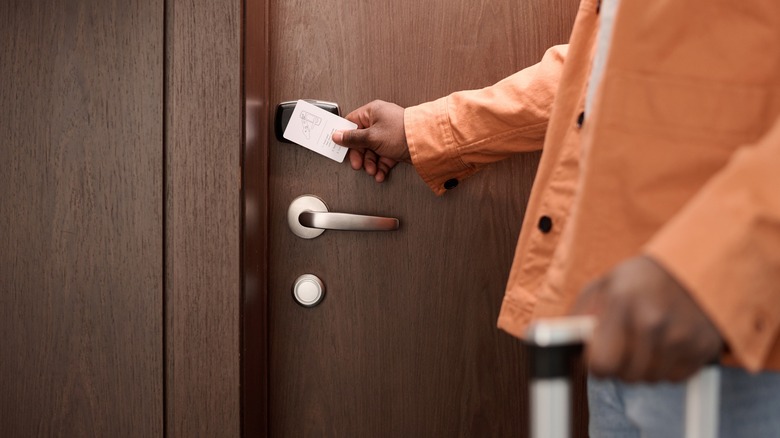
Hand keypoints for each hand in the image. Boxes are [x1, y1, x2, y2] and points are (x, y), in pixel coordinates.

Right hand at [332, 100, 410, 182]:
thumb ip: (352, 138)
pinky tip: (380, 173)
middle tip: (359, 165)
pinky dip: (381, 166)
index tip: (341, 147)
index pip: (352, 123)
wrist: (425, 144)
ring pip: (372, 151)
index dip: (346, 136)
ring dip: (371, 163)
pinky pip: (383, 156)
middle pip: (361, 140)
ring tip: (373, 171)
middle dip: (361, 156)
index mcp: (372, 112)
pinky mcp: (396, 145)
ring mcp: (388, 134)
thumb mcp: (371, 137)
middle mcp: (380, 121)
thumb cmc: (401, 133)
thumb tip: (337, 135)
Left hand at [571, 255, 722, 382]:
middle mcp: (652, 323)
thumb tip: (562, 345)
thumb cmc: (641, 278)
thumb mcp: (602, 286)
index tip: (599, 355)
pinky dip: (668, 367)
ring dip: (645, 368)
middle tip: (624, 345)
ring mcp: (681, 337)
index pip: (602, 364)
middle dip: (621, 366)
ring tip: (646, 341)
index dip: (597, 363)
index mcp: (621, 304)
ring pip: (651, 380)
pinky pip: (676, 378)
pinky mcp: (704, 347)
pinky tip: (666, 344)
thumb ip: (579, 317)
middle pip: (627, 377)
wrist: (694, 262)